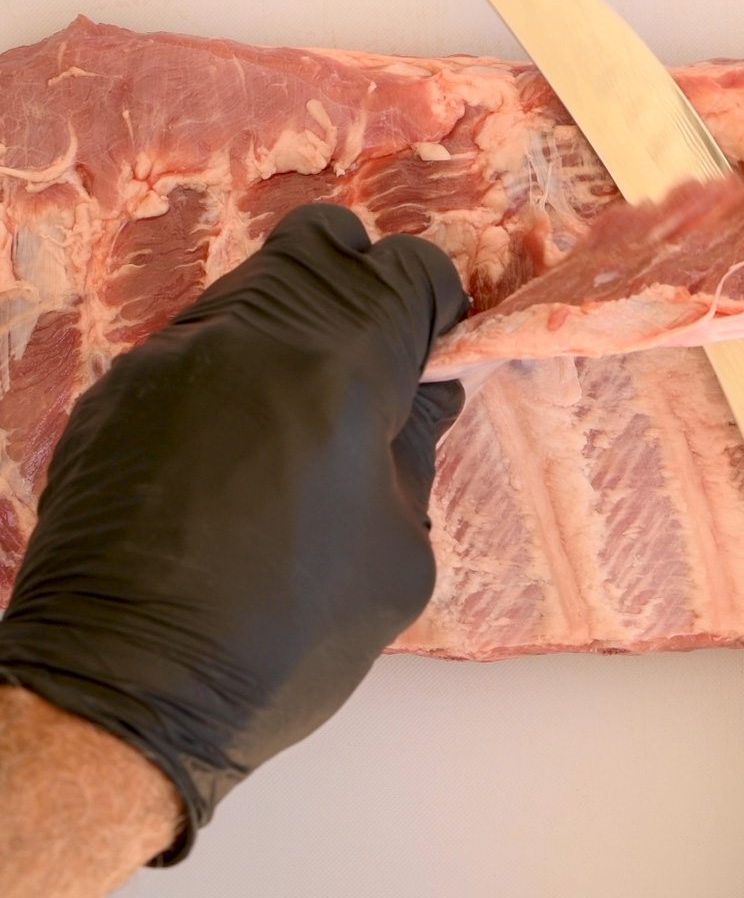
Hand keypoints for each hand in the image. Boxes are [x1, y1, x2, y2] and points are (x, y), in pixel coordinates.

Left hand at [0, 204, 467, 864]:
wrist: (122, 693)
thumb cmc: (286, 635)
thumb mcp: (398, 554)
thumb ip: (417, 451)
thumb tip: (426, 393)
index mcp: (340, 375)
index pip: (407, 268)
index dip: (434, 297)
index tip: (435, 345)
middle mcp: (251, 339)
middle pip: (323, 239)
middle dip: (363, 281)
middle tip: (371, 356)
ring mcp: (172, 354)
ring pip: (254, 280)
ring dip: (296, 322)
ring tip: (301, 405)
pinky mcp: (118, 387)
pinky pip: (197, 340)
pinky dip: (235, 366)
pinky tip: (232, 442)